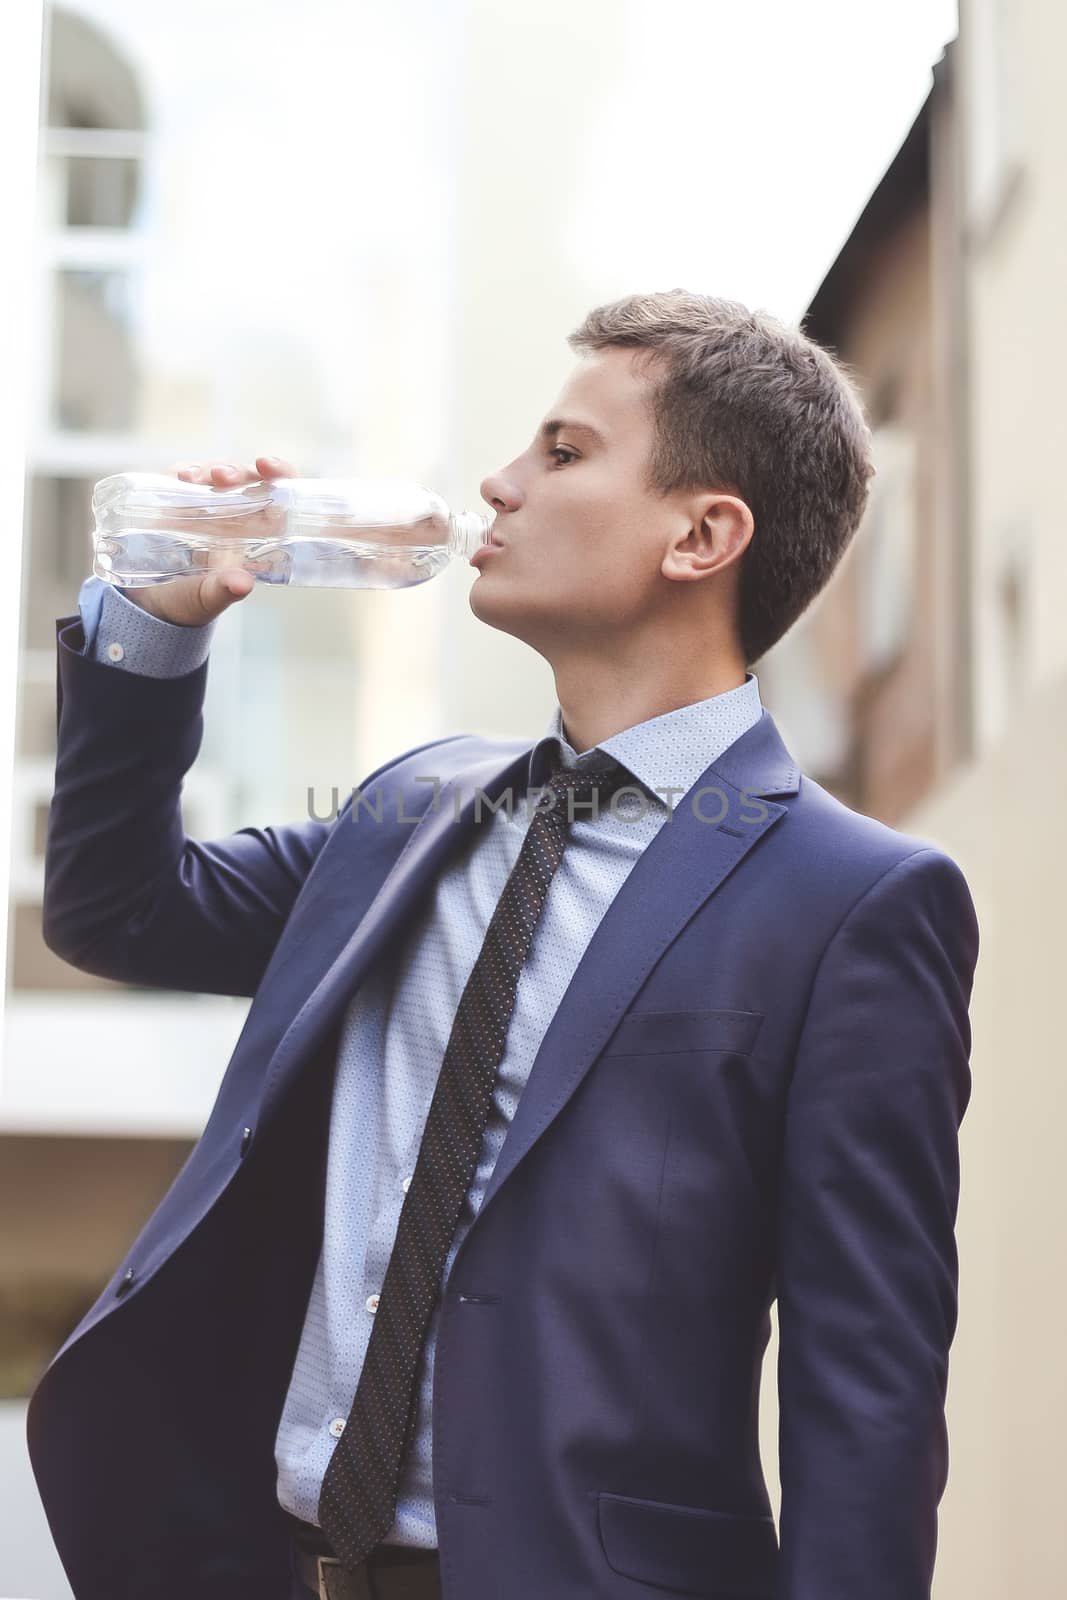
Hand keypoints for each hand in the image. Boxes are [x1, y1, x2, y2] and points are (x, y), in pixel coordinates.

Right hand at [121, 455, 298, 625]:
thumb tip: (243, 584)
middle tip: (223, 477)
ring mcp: (208, 503)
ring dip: (209, 469)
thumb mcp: (209, 597)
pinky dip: (185, 472)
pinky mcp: (181, 499)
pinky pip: (186, 477)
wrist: (155, 600)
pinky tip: (179, 476)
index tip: (268, 466)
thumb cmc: (193, 599)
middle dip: (237, 471)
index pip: (280, 494)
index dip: (280, 473)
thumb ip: (224, 590)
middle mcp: (237, 514)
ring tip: (192, 478)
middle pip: (247, 479)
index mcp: (258, 534)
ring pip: (217, 473)